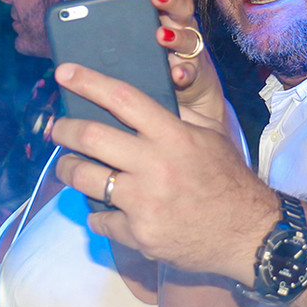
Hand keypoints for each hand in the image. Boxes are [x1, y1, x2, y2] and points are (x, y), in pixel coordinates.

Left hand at [49, 61, 275, 281]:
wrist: (248, 234)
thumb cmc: (229, 181)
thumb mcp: (210, 137)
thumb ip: (177, 117)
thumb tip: (140, 101)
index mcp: (173, 136)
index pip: (123, 98)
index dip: (88, 81)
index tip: (64, 72)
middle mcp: (155, 165)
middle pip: (91, 137)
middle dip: (65, 129)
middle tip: (58, 128)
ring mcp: (144, 202)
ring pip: (84, 178)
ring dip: (69, 169)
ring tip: (70, 166)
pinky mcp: (139, 234)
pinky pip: (99, 218)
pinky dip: (98, 212)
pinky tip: (105, 208)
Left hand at [77, 0, 234, 141]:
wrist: (178, 83)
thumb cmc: (151, 42)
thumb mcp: (129, 16)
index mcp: (164, 4)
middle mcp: (179, 21)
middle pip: (183, 2)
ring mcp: (188, 46)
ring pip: (189, 36)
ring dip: (176, 36)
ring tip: (161, 36)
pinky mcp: (191, 72)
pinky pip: (191, 71)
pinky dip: (184, 72)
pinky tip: (176, 74)